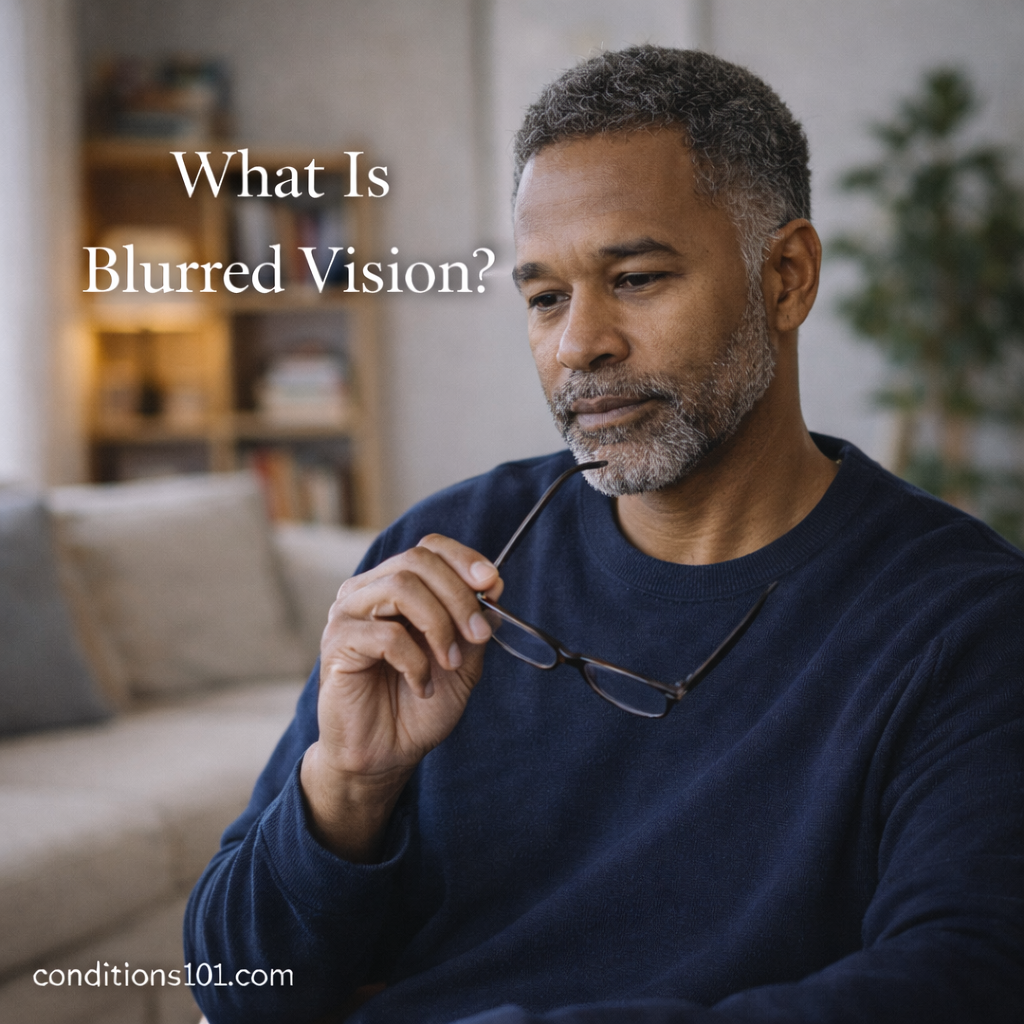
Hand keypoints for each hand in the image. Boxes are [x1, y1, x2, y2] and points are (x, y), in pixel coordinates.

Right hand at [300, 534, 501, 861]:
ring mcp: (347, 615)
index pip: (427, 549)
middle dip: (458, 596)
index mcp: (394, 588)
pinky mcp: (337, 645)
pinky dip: (416, 662)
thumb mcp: (463, 661)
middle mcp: (367, 592)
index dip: (463, 558)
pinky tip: (421, 685)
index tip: (492, 583)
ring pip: (401, 588)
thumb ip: (474, 622)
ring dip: (440, 626)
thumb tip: (493, 584)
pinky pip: (386, 636)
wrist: (386, 754)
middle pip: (416, 562)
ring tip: (451, 663)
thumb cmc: (418, 707)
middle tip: (480, 635)